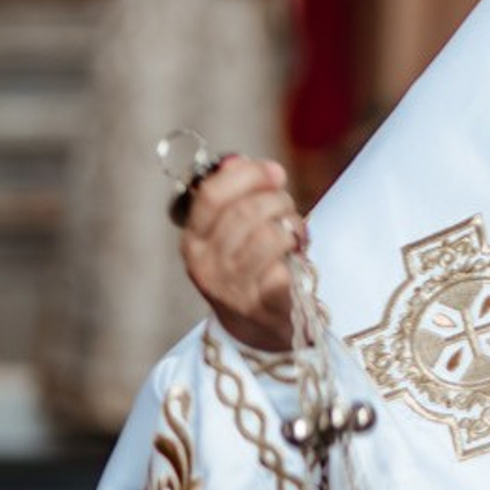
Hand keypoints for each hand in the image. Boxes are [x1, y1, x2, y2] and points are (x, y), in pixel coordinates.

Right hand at [179, 155, 300, 351]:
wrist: (259, 329)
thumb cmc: (250, 269)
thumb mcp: (233, 232)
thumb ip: (235, 195)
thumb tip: (238, 160)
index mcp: (193, 240)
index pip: (210, 195)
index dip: (246, 176)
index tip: (274, 171)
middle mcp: (206, 265)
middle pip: (244, 213)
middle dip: (277, 201)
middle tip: (288, 208)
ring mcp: (232, 288)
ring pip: (267, 236)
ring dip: (290, 227)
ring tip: (294, 234)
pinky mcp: (261, 307)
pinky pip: (283, 270)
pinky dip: (296, 259)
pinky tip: (296, 261)